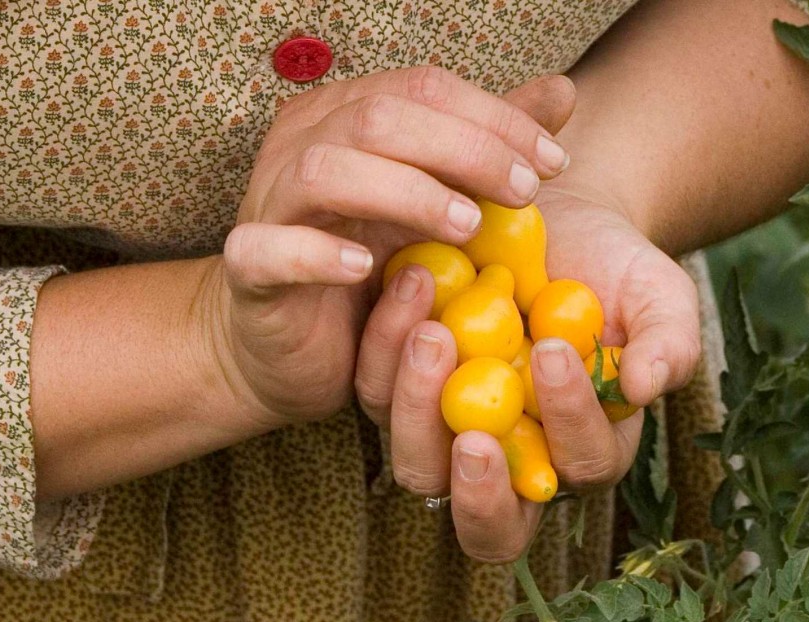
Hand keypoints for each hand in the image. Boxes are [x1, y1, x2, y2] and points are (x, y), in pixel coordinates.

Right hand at [198, 68, 576, 434]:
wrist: (290, 348)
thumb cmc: (367, 272)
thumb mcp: (435, 205)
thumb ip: (487, 150)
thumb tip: (560, 93)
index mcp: (347, 116)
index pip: (423, 88)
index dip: (494, 118)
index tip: (554, 162)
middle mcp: (302, 144)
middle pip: (381, 116)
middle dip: (464, 149)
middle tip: (523, 191)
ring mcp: (269, 203)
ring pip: (326, 170)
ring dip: (405, 192)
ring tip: (466, 226)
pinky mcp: (248, 267)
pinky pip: (269, 249)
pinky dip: (318, 254)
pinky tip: (368, 268)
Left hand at [354, 186, 700, 561]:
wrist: (554, 222)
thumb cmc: (615, 270)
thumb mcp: (659, 298)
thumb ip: (670, 344)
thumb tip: (648, 387)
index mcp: (584, 448)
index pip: (580, 465)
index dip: (569, 423)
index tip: (555, 353)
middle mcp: (514, 461)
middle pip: (488, 523)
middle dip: (478, 488)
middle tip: (474, 435)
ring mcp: (450, 430)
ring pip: (419, 465)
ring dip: (418, 411)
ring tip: (433, 333)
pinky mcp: (403, 387)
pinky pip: (377, 391)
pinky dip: (385, 349)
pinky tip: (410, 288)